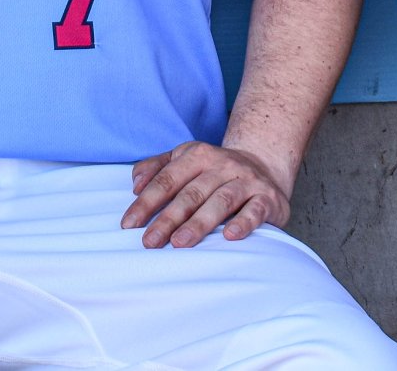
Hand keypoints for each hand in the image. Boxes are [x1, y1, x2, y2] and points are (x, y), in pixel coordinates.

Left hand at [123, 141, 291, 247]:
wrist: (264, 163)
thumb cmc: (214, 170)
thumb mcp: (185, 159)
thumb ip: (157, 168)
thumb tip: (135, 184)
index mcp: (198, 155)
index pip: (168, 179)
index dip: (147, 202)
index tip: (129, 225)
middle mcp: (223, 165)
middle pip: (192, 193)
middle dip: (169, 218)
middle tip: (150, 242)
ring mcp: (247, 180)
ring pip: (221, 200)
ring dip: (200, 222)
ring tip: (179, 243)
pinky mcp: (267, 198)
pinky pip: (255, 210)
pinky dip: (244, 222)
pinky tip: (230, 236)